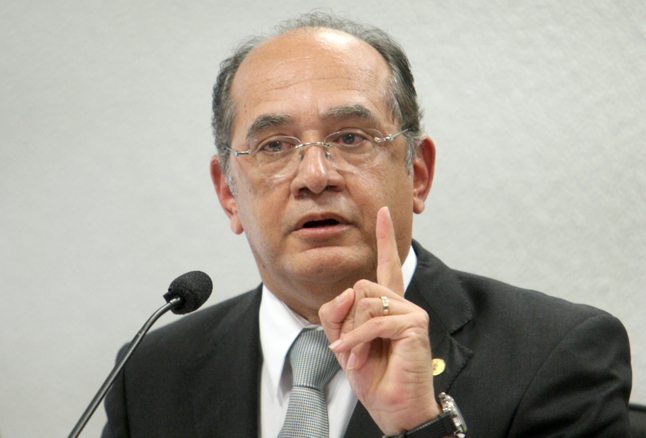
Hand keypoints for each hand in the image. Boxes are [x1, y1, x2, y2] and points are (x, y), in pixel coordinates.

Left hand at [319, 206, 440, 435]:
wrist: (394, 408)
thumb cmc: (374, 376)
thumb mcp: (344, 342)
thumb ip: (338, 312)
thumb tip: (348, 290)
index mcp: (388, 305)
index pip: (387, 266)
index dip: (384, 238)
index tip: (383, 212)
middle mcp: (402, 303)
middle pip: (360, 286)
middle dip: (346, 319)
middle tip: (351, 347)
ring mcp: (411, 312)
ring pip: (364, 301)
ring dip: (352, 333)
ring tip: (358, 357)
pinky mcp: (414, 324)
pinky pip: (373, 321)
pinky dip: (357, 340)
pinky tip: (354, 357)